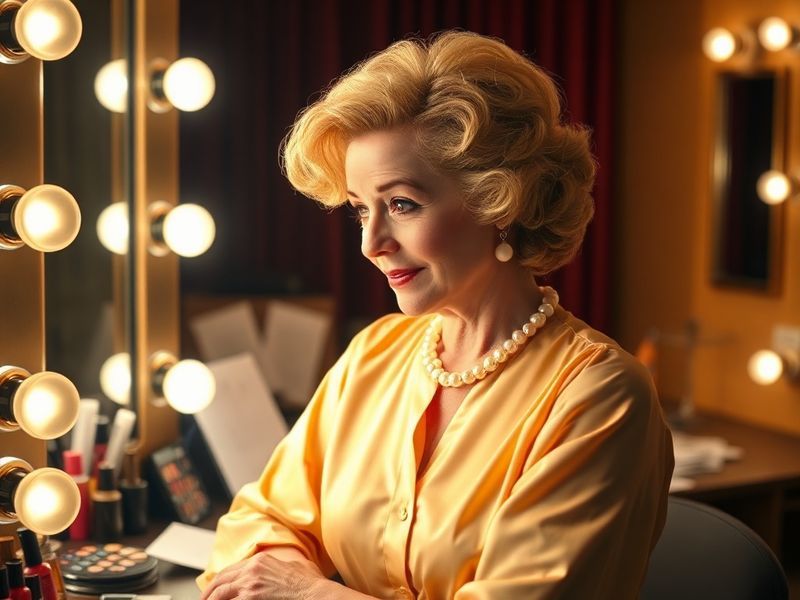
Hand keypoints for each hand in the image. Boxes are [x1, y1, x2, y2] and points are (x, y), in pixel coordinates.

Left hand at [200, 550, 326, 599]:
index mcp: (260, 560)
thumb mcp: (294, 567)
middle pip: (221, 581)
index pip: (231, 570)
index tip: (214, 590)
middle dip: (209, 593)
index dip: (219, 581)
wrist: (315, 594)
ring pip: (220, 594)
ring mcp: (250, 585)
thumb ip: (280, 567)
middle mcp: (252, 570)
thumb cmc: (309, 584)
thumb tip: (280, 572)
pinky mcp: (250, 598)